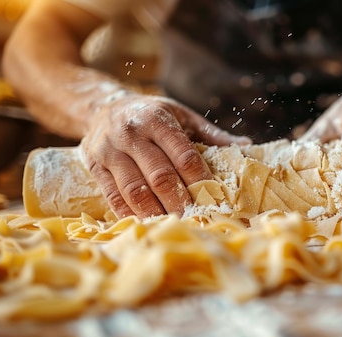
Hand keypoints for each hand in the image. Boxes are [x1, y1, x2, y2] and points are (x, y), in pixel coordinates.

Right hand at [80, 91, 250, 217]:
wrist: (101, 106)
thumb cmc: (151, 114)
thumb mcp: (181, 115)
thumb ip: (211, 133)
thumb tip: (247, 145)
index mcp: (157, 119)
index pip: (183, 154)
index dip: (199, 179)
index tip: (214, 196)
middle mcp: (131, 133)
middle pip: (159, 175)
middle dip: (179, 200)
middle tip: (196, 218)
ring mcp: (109, 151)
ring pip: (135, 190)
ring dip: (156, 211)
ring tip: (174, 224)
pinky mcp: (94, 167)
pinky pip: (113, 196)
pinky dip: (130, 213)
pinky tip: (147, 222)